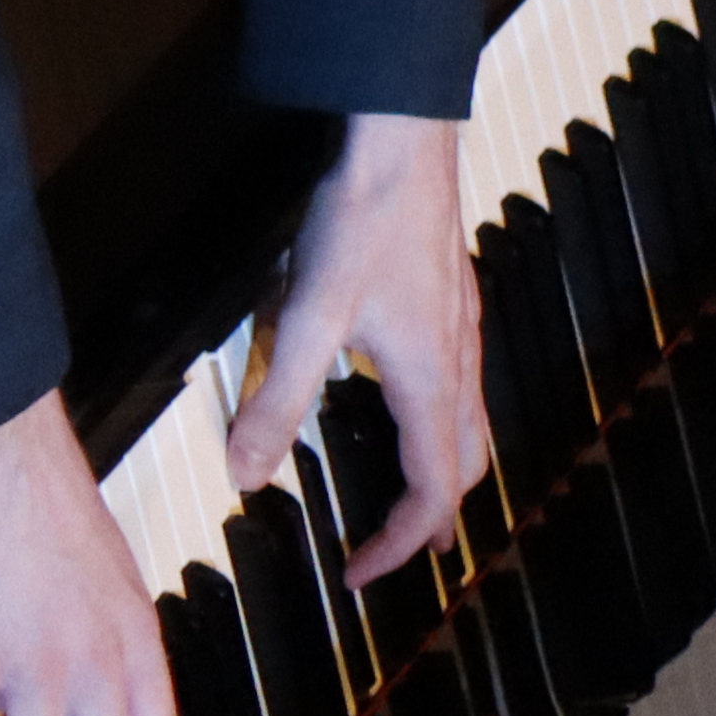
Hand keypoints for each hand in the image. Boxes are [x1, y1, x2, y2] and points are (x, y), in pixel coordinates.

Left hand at [233, 108, 482, 576]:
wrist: (404, 141)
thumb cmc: (362, 221)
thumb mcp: (305, 315)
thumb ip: (276, 400)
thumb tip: (245, 475)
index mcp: (427, 383)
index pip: (428, 496)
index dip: (395, 547)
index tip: (354, 574)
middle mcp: (458, 367)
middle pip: (465, 473)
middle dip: (428, 523)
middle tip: (384, 549)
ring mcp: (463, 336)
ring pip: (470, 432)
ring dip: (439, 478)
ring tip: (402, 500)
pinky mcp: (454, 308)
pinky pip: (461, 393)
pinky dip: (439, 431)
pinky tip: (401, 409)